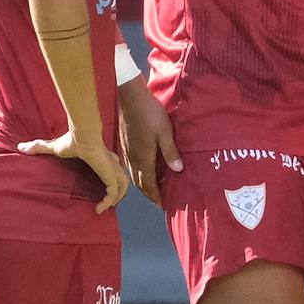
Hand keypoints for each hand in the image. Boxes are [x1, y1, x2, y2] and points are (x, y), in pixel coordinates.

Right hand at [19, 129, 129, 213]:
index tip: (104, 189)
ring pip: (122, 187)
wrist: (81, 136)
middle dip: (118, 192)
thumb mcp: (53, 147)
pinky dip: (108, 202)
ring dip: (115, 199)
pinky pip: (113, 193)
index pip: (112, 168)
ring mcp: (112, 170)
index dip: (110, 178)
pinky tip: (99, 209)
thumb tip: (20, 146)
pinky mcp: (110, 175)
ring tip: (104, 208)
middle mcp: (111, 163)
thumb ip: (39, 148)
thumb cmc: (70, 140)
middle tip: (107, 203)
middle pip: (121, 179)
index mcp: (103, 157)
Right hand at [117, 83, 180, 204]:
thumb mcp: (165, 132)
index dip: (155, 195)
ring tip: (153, 189)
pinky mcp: (125, 144)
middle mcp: (132, 158)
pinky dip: (138, 173)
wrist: (130, 98)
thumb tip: (178, 170)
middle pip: (139, 182)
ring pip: (133, 174)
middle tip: (159, 201)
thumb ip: (170, 152)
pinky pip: (130, 165)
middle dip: (149, 193)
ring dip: (143, 184)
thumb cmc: (150, 113)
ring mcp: (127, 151)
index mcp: (143, 158)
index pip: (148, 183)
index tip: (162, 205)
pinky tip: (143, 170)